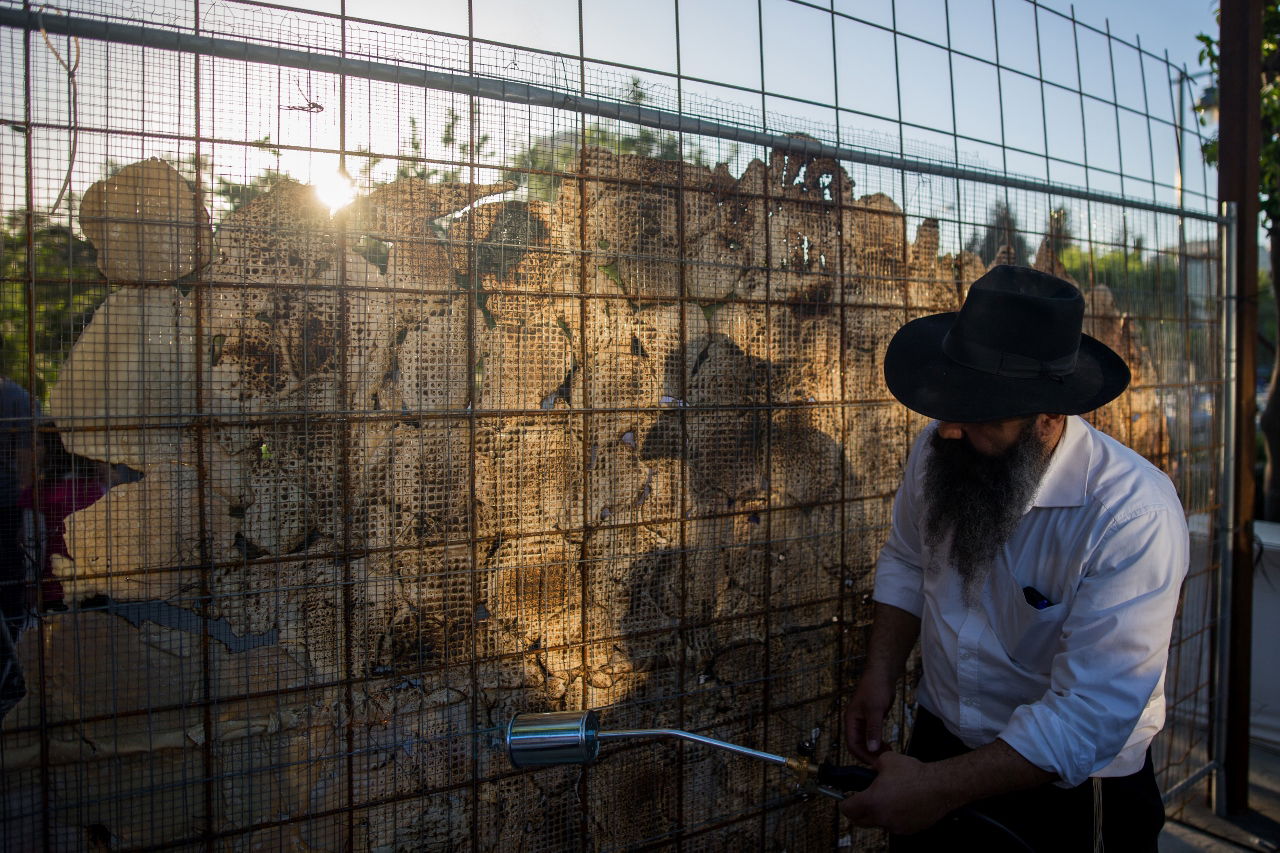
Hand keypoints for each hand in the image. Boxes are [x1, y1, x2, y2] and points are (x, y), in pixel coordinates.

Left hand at [838, 752, 953, 835]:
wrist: (939, 786)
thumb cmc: (916, 775)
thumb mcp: (887, 759)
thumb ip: (873, 765)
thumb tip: (871, 767)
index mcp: (873, 801)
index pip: (847, 809)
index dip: (844, 802)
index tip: (845, 799)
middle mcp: (882, 817)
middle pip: (860, 821)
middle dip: (857, 811)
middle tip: (861, 801)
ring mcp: (896, 826)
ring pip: (878, 823)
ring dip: (877, 814)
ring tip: (886, 798)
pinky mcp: (908, 829)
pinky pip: (894, 825)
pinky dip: (893, 817)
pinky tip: (900, 804)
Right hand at [842, 671, 894, 763]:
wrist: (882, 674)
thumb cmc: (875, 689)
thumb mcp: (875, 710)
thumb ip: (873, 730)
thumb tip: (872, 749)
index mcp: (851, 721)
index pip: (852, 745)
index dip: (863, 755)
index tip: (876, 763)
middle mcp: (855, 723)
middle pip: (858, 745)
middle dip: (869, 754)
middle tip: (884, 760)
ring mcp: (863, 721)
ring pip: (866, 742)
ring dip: (874, 750)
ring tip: (887, 754)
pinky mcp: (871, 720)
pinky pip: (872, 736)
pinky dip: (878, 743)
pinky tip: (887, 746)